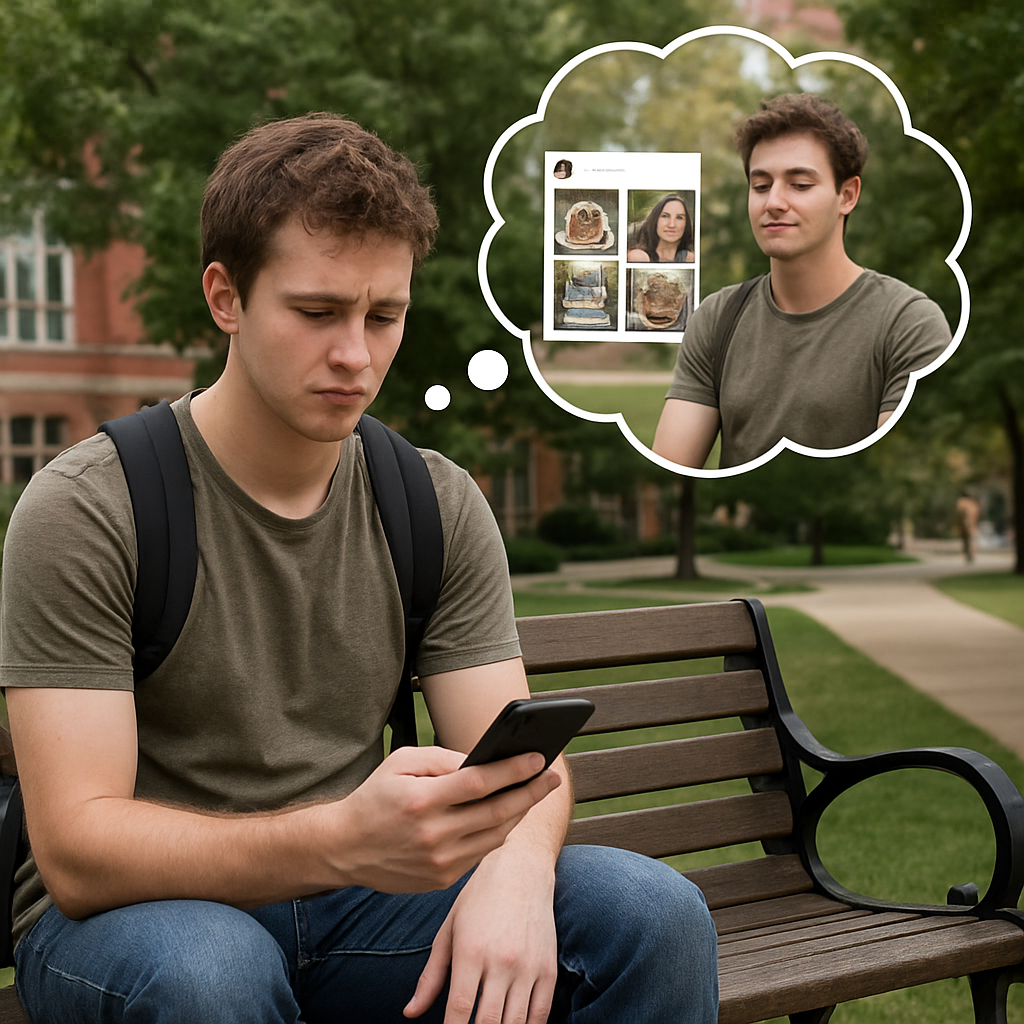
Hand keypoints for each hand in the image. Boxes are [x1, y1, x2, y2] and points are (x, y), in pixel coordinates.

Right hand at [329, 746, 560, 893]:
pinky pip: (481, 854)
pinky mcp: (442, 881)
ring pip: (495, 836)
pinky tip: (508, 815)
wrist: (344, 849)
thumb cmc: (375, 797)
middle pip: (497, 812)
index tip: (540, 758)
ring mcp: (439, 862)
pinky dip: (498, 833)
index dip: (514, 770)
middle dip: (530, 792)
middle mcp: (433, 834)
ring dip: (519, 813)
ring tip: (534, 793)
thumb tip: (482, 760)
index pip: (480, 782)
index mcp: (421, 800)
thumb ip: (443, 759)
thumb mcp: (401, 763)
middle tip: (551, 776)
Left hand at [403, 845, 558, 1023]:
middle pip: (487, 1023)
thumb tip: (410, 1013)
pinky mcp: (548, 968)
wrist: (523, 868)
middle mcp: (501, 961)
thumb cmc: (480, 897)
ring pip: (515, 1023)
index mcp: (471, 951)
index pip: (458, 1010)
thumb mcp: (449, 929)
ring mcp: (528, 966)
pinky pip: (541, 1013)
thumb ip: (431, 975)